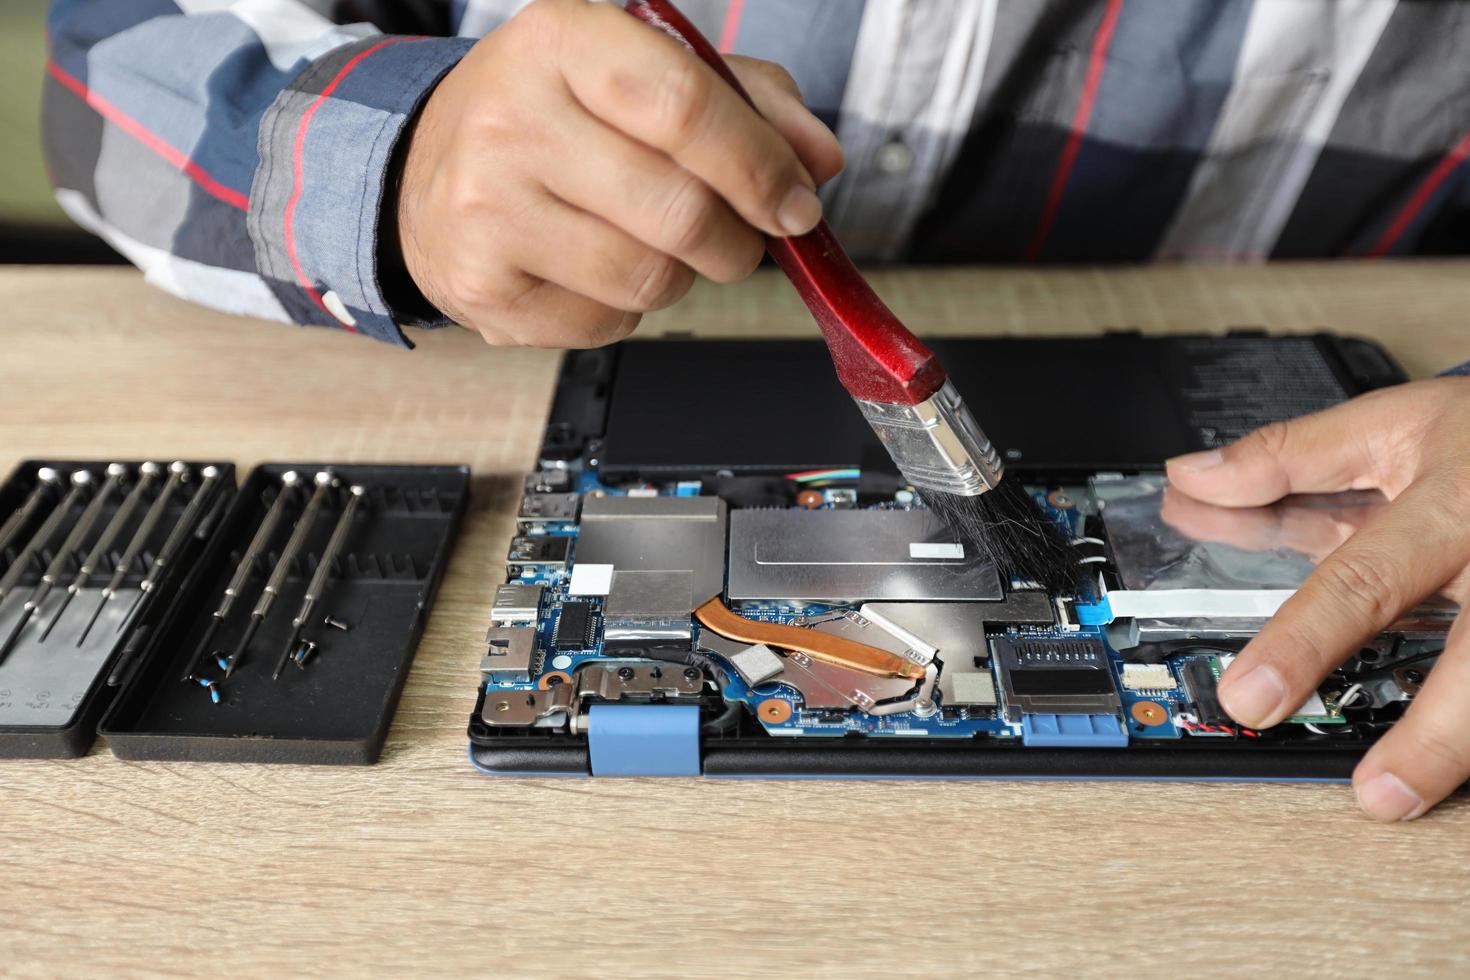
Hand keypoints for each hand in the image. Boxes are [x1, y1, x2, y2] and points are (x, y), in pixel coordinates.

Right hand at [392, 0, 842, 346]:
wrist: (428, 171)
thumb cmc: (551, 116)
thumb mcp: (641, 72)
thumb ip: (745, 101)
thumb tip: (816, 160)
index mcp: (561, 42)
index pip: (686, 107)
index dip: (760, 167)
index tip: (796, 204)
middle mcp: (511, 119)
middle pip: (679, 209)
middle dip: (736, 240)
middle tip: (738, 238)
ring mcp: (487, 207)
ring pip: (648, 278)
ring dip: (683, 276)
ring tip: (658, 246)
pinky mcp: (481, 284)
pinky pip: (605, 322)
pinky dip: (625, 309)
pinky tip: (596, 269)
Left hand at [1167, 377, 1469, 819]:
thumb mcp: (1388, 424)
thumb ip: (1290, 456)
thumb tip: (1193, 478)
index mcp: (1447, 504)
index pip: (1363, 580)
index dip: (1303, 641)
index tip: (1250, 698)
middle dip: (1431, 735)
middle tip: (1374, 795)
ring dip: (1463, 744)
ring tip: (1410, 801)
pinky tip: (1456, 768)